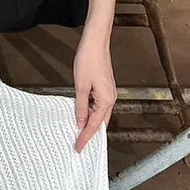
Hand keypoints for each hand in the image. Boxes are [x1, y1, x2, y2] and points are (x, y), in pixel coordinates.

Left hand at [73, 37, 115, 153]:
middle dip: (90, 134)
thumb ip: (81, 106)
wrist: (96, 42)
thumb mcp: (81, 86)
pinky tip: (83, 114)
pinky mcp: (106, 87)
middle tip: (80, 144)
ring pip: (100, 115)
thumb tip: (80, 122)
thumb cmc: (89, 60)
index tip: (79, 147)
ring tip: (80, 133)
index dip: (85, 137)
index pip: (94, 125)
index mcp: (106, 100)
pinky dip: (92, 113)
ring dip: (91, 124)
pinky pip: (99, 106)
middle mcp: (111, 98)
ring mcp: (109, 93)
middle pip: (100, 122)